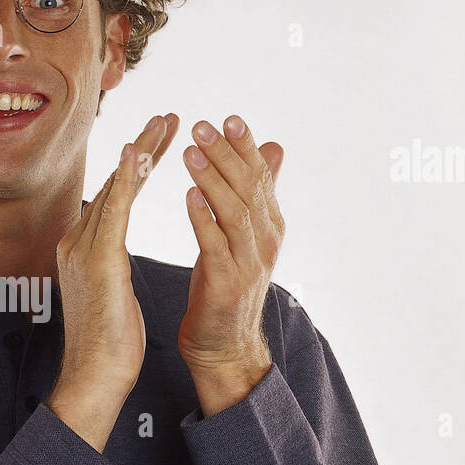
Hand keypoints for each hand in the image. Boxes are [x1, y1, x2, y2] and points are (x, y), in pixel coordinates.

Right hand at [53, 114, 175, 411]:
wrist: (95, 375)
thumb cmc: (109, 343)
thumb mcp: (111, 293)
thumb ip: (109, 267)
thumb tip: (112, 257)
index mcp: (81, 249)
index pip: (114, 196)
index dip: (136, 165)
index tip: (158, 140)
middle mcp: (76, 241)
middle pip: (115, 184)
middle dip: (142, 148)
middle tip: (168, 118)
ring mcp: (82, 247)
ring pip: (116, 188)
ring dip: (141, 152)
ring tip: (166, 124)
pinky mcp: (97, 259)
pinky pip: (115, 208)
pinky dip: (127, 178)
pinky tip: (139, 153)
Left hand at [178, 116, 284, 393]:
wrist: (223, 345)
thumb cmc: (225, 286)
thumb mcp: (245, 235)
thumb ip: (257, 193)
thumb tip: (275, 147)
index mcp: (270, 226)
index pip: (260, 177)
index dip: (246, 147)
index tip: (228, 119)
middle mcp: (265, 241)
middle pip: (248, 188)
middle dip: (226, 154)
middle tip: (203, 126)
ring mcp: (249, 263)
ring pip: (234, 212)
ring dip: (213, 179)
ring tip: (190, 152)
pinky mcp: (227, 284)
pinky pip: (215, 245)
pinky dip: (204, 218)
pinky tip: (189, 196)